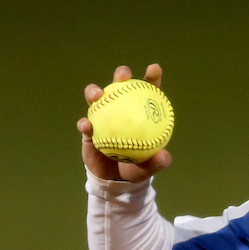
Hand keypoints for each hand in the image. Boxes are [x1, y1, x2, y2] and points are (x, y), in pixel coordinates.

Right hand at [78, 64, 172, 182]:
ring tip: (98, 94)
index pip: (147, 92)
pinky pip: (85, 125)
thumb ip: (157, 162)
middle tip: (123, 75)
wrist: (115, 181)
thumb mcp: (149, 168)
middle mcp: (120, 111)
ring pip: (96, 99)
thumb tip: (163, 156)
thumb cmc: (136, 168)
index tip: (154, 69)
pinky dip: (85, 124)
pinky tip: (86, 126)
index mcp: (139, 114)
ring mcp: (102, 118)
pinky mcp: (88, 131)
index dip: (151, 78)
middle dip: (121, 75)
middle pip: (120, 87)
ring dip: (95, 92)